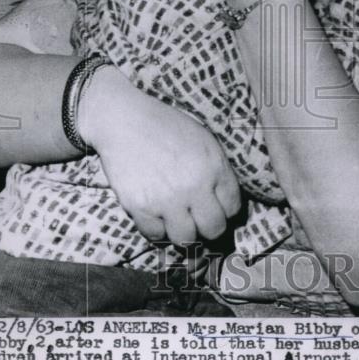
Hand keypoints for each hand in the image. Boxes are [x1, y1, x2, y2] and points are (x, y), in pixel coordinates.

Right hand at [81, 66, 241, 244]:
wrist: (125, 120)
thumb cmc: (166, 127)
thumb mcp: (203, 140)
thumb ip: (217, 170)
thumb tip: (226, 202)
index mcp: (214, 167)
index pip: (233, 208)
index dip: (225, 210)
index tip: (215, 207)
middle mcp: (194, 186)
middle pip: (214, 229)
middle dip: (208, 227)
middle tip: (198, 220)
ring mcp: (167, 199)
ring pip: (186, 239)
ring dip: (183, 232)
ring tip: (177, 220)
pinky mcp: (141, 207)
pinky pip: (155, 235)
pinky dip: (157, 229)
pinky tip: (156, 216)